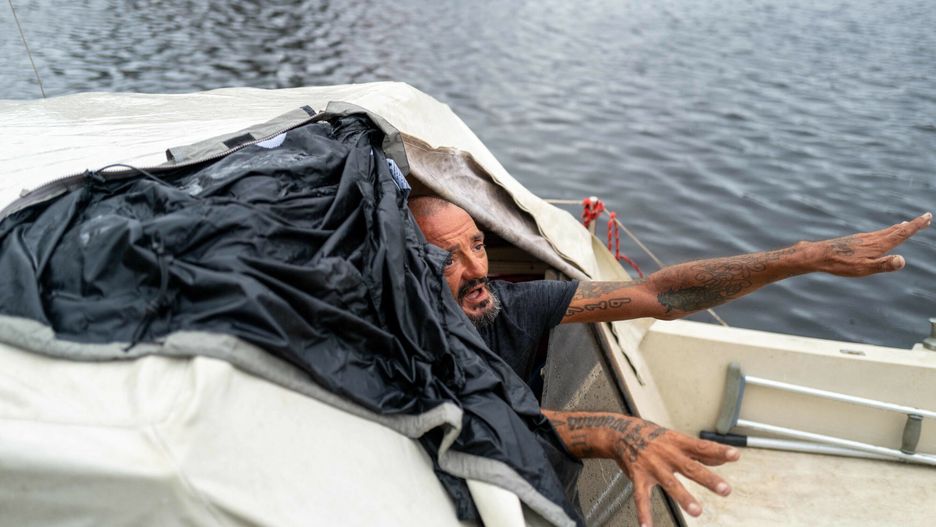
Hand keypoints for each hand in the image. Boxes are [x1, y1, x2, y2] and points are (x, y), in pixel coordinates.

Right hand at [542, 410, 739, 526]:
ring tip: (696, 511)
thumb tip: (722, 459)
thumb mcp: (675, 439)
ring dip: (683, 497)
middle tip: (725, 490)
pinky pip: (641, 497)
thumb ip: (698, 452)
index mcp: (678, 443)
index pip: (702, 447)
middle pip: (690, 467)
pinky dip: (643, 513)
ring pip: (670, 483)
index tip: (735, 456)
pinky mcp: (639, 477)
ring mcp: (652, 466)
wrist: (620, 433)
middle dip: (708, 479)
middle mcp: (667, 454)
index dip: (718, 451)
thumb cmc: (652, 437)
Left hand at [811, 212, 930, 276]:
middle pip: (896, 230)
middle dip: (911, 225)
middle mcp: (872, 238)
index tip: (927, 216)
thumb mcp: (864, 268)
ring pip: (885, 231)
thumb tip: (902, 261)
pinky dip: (884, 232)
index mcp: (878, 245)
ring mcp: (863, 238)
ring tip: (905, 224)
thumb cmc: (841, 264)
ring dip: (898, 228)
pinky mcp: (855, 240)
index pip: (902, 233)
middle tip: (925, 218)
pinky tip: (880, 236)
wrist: (819, 255)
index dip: (916, 226)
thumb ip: (884, 265)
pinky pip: (875, 234)